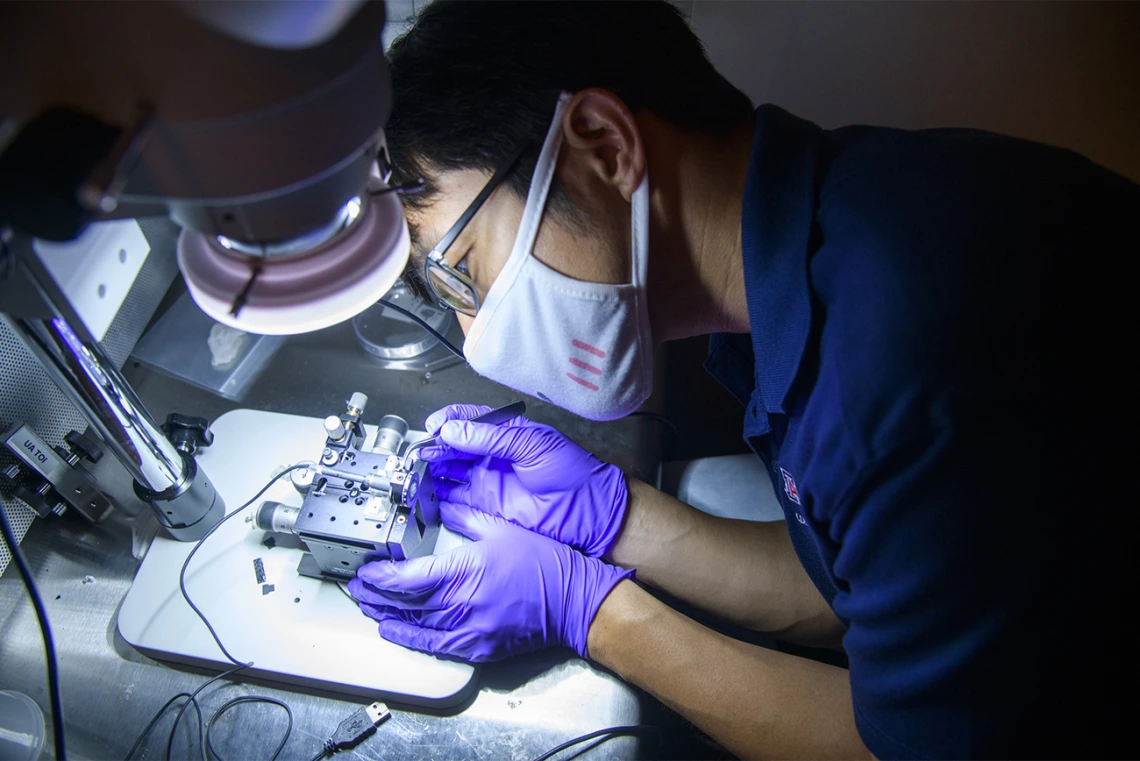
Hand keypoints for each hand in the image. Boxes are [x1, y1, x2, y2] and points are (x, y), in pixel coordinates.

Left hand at [348, 505, 632, 661]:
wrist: (573, 601)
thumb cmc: (545, 565)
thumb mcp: (502, 528)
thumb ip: (466, 517)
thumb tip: (445, 505)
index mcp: (465, 570)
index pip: (408, 577)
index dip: (380, 576)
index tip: (366, 570)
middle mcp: (462, 602)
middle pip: (405, 603)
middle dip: (375, 595)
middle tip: (357, 586)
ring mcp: (469, 628)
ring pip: (414, 624)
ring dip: (385, 614)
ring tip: (367, 605)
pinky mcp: (477, 646)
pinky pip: (433, 644)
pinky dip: (408, 637)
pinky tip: (393, 630)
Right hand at [417, 404, 628, 557]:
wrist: (589, 511)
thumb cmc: (573, 473)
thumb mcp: (532, 445)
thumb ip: (491, 438)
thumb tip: (455, 431)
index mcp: (507, 433)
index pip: (469, 420)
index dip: (448, 421)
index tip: (434, 426)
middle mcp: (494, 454)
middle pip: (453, 445)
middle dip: (434, 445)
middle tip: (420, 450)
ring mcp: (488, 479)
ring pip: (450, 469)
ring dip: (432, 468)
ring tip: (418, 468)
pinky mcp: (486, 504)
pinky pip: (455, 497)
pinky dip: (439, 494)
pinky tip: (428, 490)